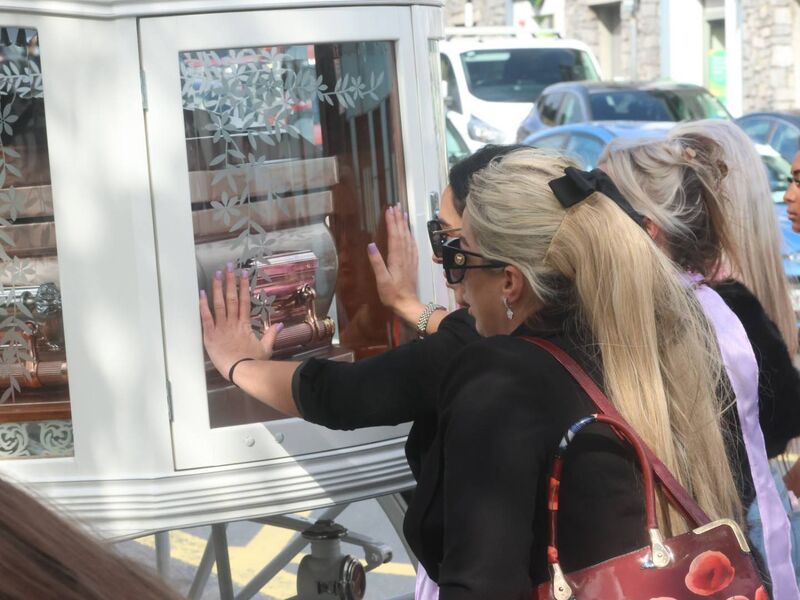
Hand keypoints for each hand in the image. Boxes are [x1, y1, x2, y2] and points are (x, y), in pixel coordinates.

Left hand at [199, 264, 282, 379]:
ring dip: (217, 288)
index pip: (245, 301)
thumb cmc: (253, 362)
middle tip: (228, 267)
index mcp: (245, 324)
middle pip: (232, 298)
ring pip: (219, 304)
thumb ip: (272, 334)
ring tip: (216, 274)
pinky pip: (206, 317)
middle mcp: (233, 322)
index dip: (244, 286)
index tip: (243, 274)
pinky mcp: (210, 335)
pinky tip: (201, 293)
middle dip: (230, 281)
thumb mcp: (266, 348)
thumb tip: (280, 324)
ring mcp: (221, 327)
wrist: (241, 371)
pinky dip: (203, 305)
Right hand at [367, 205, 422, 321]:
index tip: (389, 210)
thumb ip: (377, 263)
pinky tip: (409, 233)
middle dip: (398, 219)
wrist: (408, 305)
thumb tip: (370, 245)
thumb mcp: (381, 280)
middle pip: (402, 234)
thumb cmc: (392, 295)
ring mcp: (410, 260)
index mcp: (397, 259)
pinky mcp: (413, 265)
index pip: (394, 236)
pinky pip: (412, 246)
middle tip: (396, 206)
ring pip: (408, 238)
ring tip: (403, 213)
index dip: (391, 222)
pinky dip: (410, 236)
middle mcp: (405, 256)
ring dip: (405, 225)